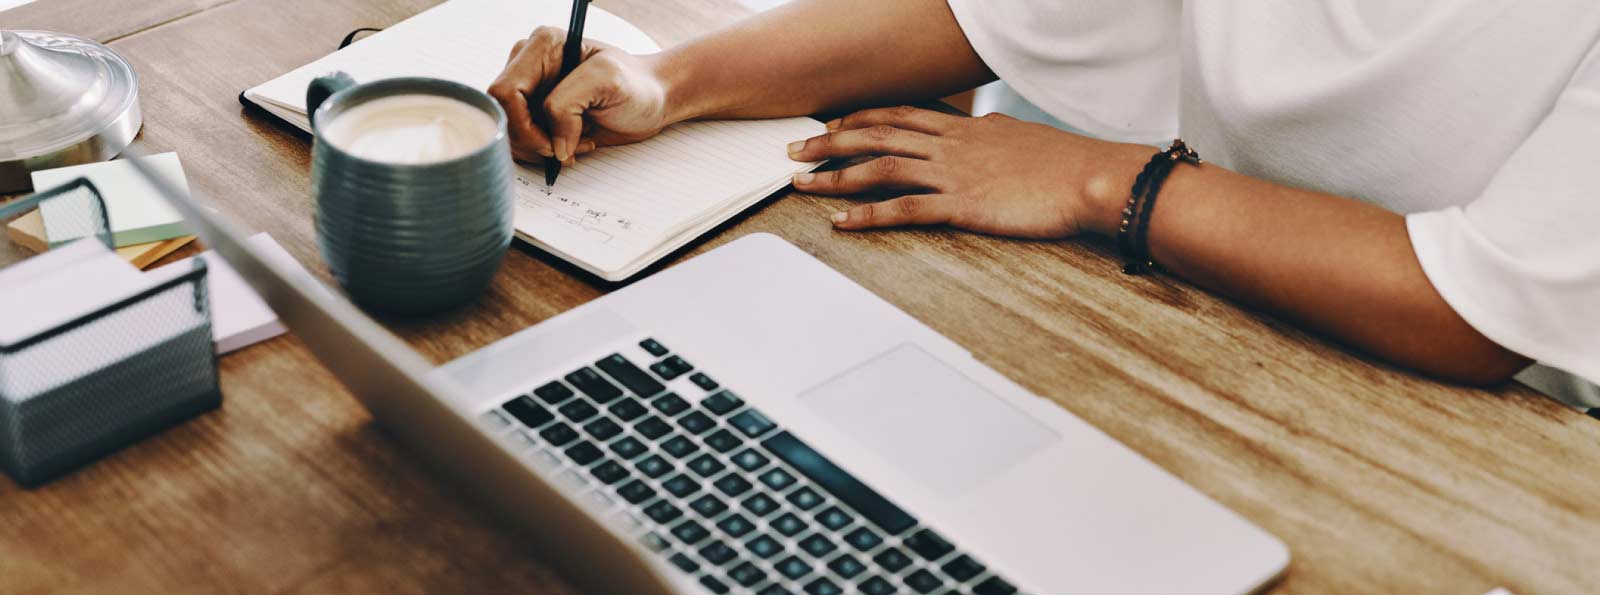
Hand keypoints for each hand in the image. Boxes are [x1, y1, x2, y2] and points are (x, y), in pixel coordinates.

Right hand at [488, 26, 669, 163]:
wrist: (650, 100)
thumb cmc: (636, 85)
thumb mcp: (608, 81)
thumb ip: (568, 104)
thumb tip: (552, 143)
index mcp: (542, 46)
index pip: (506, 91)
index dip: (524, 125)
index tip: (554, 144)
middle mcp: (529, 64)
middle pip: (502, 113)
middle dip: (532, 141)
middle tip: (566, 150)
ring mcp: (530, 88)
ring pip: (509, 129)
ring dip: (540, 148)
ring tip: (577, 144)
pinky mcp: (535, 109)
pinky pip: (521, 138)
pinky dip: (544, 150)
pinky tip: (571, 145)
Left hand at [786, 107, 1148, 238]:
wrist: (1092, 178)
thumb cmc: (1065, 162)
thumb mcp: (1020, 136)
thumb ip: (992, 134)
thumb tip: (981, 128)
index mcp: (965, 128)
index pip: (900, 115)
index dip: (861, 119)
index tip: (833, 125)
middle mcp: (952, 145)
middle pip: (877, 133)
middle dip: (830, 142)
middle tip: (796, 151)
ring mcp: (954, 174)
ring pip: (881, 166)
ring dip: (837, 176)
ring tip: (803, 185)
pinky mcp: (963, 206)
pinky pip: (905, 209)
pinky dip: (869, 214)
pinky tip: (843, 221)